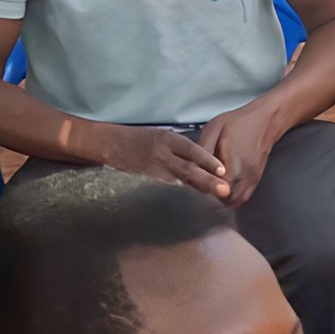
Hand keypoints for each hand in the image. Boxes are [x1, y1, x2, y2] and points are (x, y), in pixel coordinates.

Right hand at [89, 122, 231, 199]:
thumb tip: (203, 163)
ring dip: (199, 188)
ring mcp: (155, 167)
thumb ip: (179, 148)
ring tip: (215, 196)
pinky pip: (169, 185)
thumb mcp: (160, 135)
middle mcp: (162, 152)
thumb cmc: (138, 138)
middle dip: (208, 179)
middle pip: (189, 167)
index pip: (191, 149)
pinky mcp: (148, 178)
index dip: (207, 160)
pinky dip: (183, 191)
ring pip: (181, 179)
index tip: (222, 170)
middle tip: (224, 189)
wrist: (109, 143)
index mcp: (166, 138)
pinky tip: (195, 198)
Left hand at [208, 93, 290, 203]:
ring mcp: (251, 180)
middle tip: (203, 182)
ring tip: (214, 184)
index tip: (197, 179)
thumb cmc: (239, 123)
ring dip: (223, 198)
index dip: (203, 186)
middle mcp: (244, 176)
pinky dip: (232, 197)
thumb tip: (193, 165)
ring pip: (235, 202)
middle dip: (212, 195)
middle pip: (224, 200)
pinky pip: (243, 198)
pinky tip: (224, 185)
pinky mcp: (255, 180)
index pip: (214, 189)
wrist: (265, 121)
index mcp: (232, 164)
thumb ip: (203, 149)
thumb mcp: (214, 129)